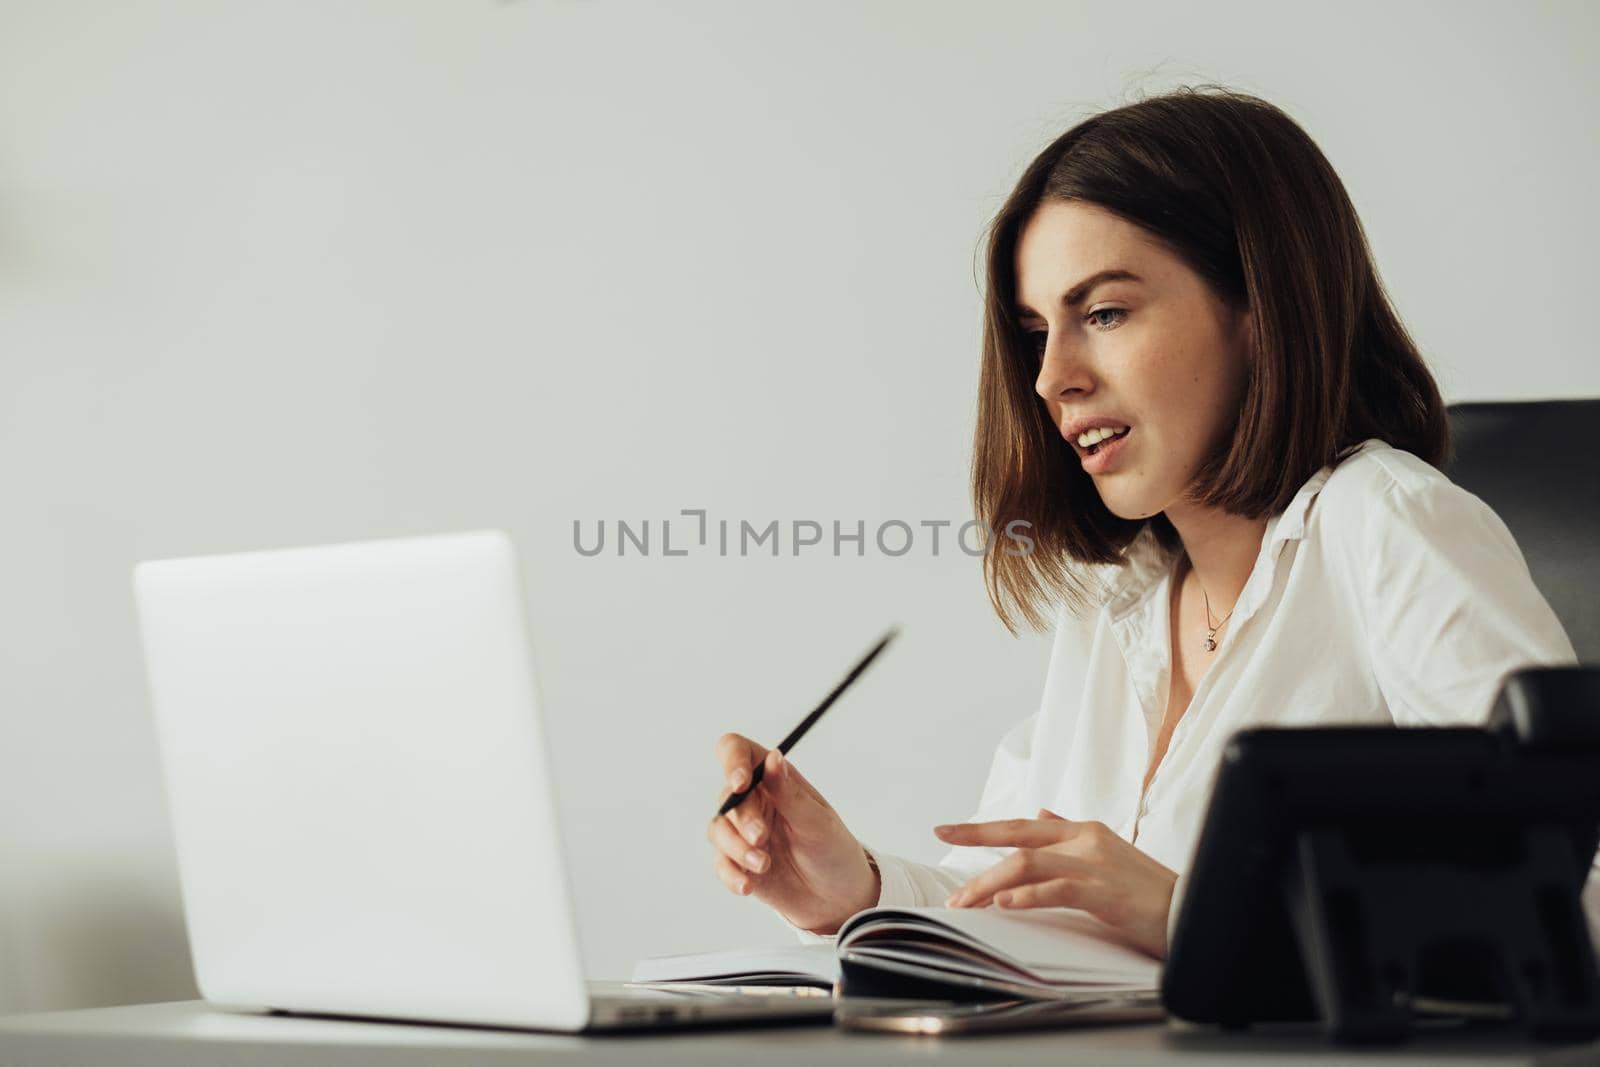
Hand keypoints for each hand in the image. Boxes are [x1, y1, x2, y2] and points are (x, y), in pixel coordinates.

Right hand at [707, 733, 879, 934]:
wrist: (835, 897)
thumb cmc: (832, 849)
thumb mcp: (817, 821)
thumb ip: (789, 793)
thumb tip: (773, 757)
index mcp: (773, 779)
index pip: (738, 752)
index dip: (733, 761)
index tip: (741, 783)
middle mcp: (754, 800)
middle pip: (728, 797)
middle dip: (744, 820)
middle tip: (761, 837)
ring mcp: (742, 832)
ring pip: (718, 830)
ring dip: (737, 849)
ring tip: (763, 865)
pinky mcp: (737, 861)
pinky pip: (720, 863)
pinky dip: (730, 874)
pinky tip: (747, 885)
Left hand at [933, 809, 1177, 958]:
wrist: (1193, 911)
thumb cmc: (1148, 890)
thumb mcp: (1107, 853)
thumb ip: (1071, 833)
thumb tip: (1041, 812)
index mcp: (1084, 831)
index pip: (1023, 825)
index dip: (983, 829)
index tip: (947, 831)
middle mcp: (1086, 840)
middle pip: (1019, 841)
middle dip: (975, 849)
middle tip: (945, 869)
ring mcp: (1096, 864)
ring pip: (1029, 864)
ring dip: (990, 884)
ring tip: (964, 902)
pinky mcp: (1106, 892)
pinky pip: (1058, 890)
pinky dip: (1027, 895)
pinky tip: (1004, 902)